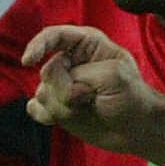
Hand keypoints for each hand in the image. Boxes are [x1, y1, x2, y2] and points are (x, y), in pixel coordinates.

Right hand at [23, 25, 158, 150]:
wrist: (136, 129)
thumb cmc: (132, 97)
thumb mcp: (115, 76)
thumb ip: (83, 75)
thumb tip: (59, 88)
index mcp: (88, 44)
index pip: (54, 36)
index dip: (38, 45)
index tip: (28, 61)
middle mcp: (71, 61)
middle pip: (48, 71)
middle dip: (67, 90)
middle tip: (91, 97)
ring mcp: (62, 84)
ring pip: (42, 93)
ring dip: (64, 106)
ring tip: (88, 107)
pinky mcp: (56, 105)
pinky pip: (36, 108)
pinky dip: (48, 115)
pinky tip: (66, 118)